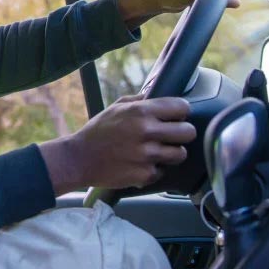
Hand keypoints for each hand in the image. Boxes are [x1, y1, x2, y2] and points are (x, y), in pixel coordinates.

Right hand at [39, 95, 196, 193]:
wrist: (79, 159)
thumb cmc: (98, 132)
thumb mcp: (116, 108)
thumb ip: (140, 100)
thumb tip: (158, 93)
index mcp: (140, 111)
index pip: (181, 107)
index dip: (180, 112)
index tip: (176, 116)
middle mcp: (146, 131)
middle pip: (188, 132)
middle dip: (181, 133)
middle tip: (170, 135)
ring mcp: (147, 155)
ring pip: (180, 153)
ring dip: (170, 153)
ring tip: (155, 151)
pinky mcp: (145, 175)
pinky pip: (163, 171)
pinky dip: (153, 169)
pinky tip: (140, 164)